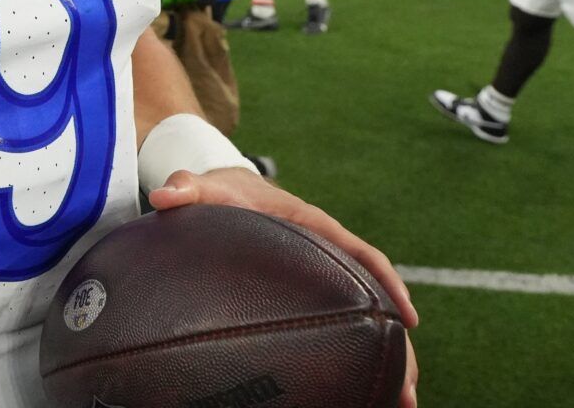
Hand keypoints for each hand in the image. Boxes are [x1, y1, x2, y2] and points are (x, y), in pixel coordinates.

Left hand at [151, 167, 419, 407]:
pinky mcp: (308, 290)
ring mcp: (320, 273)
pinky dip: (351, 353)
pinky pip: (336, 321)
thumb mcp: (205, 186)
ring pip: (361, 316)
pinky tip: (354, 391)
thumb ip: (186, 187)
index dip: (387, 284)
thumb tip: (165, 197)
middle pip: (372, 296)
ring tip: (398, 404)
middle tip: (408, 387)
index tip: (408, 318)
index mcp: (314, 225)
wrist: (220, 189)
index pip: (362, 254)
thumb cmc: (221, 190)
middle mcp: (326, 251)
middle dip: (395, 341)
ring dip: (383, 357)